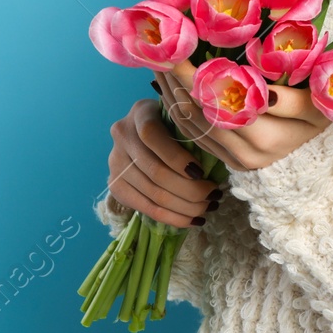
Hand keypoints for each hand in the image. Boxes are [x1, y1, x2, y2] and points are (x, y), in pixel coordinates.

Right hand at [107, 95, 221, 228]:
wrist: (140, 132)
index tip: (201, 172)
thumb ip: (190, 132)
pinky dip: (172, 217)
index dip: (177, 157)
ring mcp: (114, 162)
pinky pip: (146, 207)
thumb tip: (218, 162)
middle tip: (214, 196)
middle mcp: (122, 136)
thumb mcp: (180, 118)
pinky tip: (192, 220)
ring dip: (185, 207)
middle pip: (155, 172)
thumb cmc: (171, 122)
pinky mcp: (115, 184)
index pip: (152, 137)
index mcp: (140, 113)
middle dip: (190, 190)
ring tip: (208, 209)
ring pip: (153, 193)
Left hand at [159, 57, 329, 172]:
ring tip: (158, 61)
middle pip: (198, 113)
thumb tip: (263, 93)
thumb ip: (292, 102)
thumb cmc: (324, 117)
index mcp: (267, 139)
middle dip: (175, 79)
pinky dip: (177, 108)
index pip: (219, 102)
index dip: (193, 74)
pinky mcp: (225, 159)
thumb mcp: (318, 107)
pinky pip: (192, 134)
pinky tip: (168, 85)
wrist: (324, 151)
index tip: (177, 46)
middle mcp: (246, 155)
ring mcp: (233, 160)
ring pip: (190, 124)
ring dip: (171, 92)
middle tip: (159, 47)